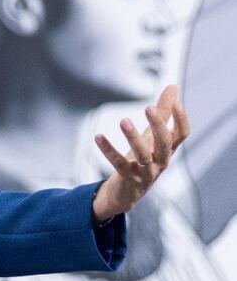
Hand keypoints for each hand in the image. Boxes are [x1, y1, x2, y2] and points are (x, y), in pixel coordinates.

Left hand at [92, 84, 189, 222]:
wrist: (127, 193)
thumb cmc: (143, 159)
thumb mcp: (152, 136)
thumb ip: (162, 113)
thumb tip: (173, 86)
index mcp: (168, 150)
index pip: (182, 135)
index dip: (181, 119)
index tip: (176, 101)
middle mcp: (160, 162)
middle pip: (165, 144)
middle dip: (158, 126)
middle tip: (148, 107)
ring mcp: (145, 172)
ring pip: (143, 155)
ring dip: (133, 137)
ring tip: (123, 120)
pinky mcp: (128, 179)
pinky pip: (119, 164)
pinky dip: (108, 150)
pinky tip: (98, 136)